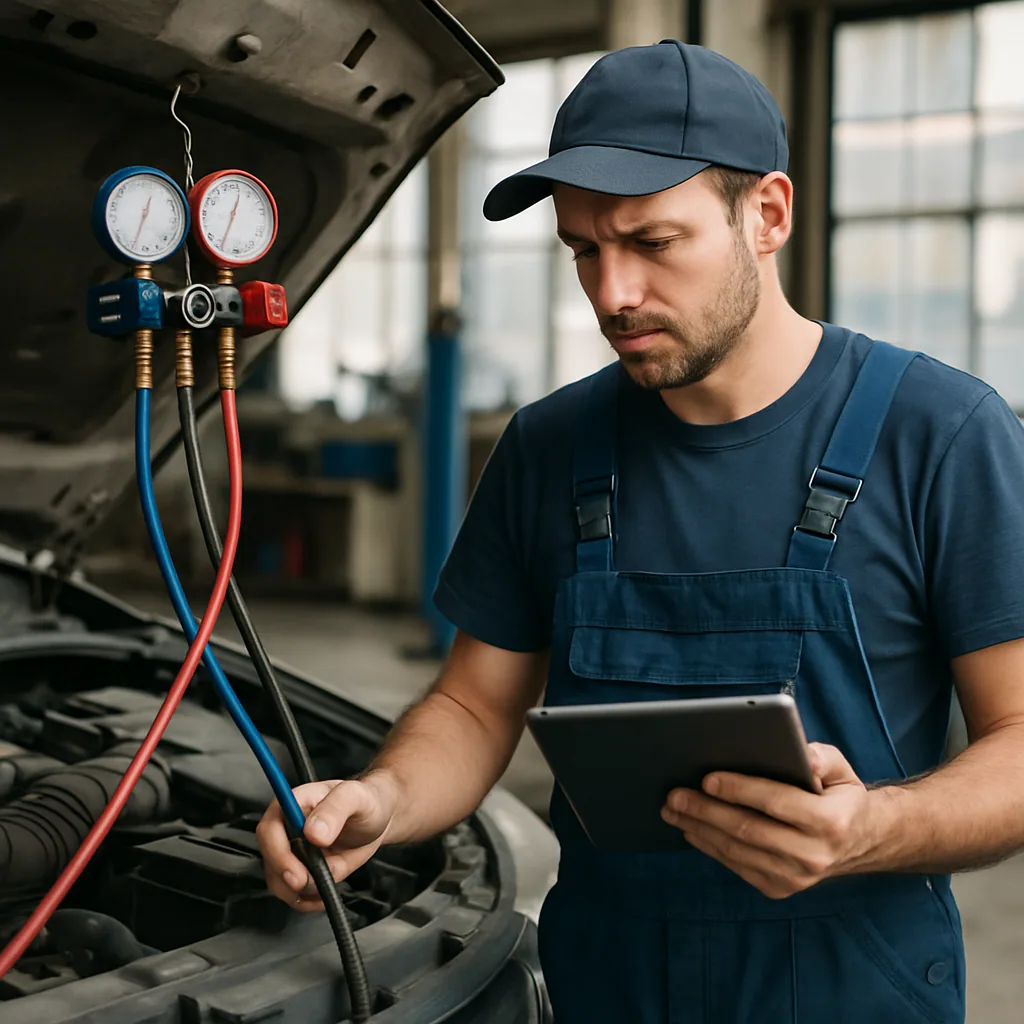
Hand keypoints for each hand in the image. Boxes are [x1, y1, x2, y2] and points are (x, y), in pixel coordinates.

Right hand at [256, 772, 397, 911]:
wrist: (377, 819)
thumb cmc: (364, 801)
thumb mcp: (355, 797)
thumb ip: (335, 809)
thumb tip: (314, 832)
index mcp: (294, 803)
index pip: (270, 828)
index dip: (277, 852)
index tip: (296, 870)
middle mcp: (287, 828)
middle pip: (270, 858)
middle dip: (288, 877)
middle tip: (310, 883)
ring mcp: (292, 851)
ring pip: (278, 880)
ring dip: (300, 891)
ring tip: (326, 882)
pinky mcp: (301, 870)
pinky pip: (293, 893)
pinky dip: (307, 900)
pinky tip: (324, 892)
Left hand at [661, 743, 892, 898]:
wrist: (859, 842)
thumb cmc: (839, 795)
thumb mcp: (841, 769)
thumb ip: (822, 757)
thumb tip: (804, 756)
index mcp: (830, 821)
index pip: (776, 802)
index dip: (739, 789)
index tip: (707, 777)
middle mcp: (813, 855)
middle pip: (748, 829)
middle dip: (706, 810)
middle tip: (675, 794)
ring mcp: (795, 877)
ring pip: (737, 851)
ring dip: (699, 829)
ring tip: (673, 809)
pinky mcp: (779, 888)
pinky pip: (736, 865)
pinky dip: (709, 846)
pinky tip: (691, 828)